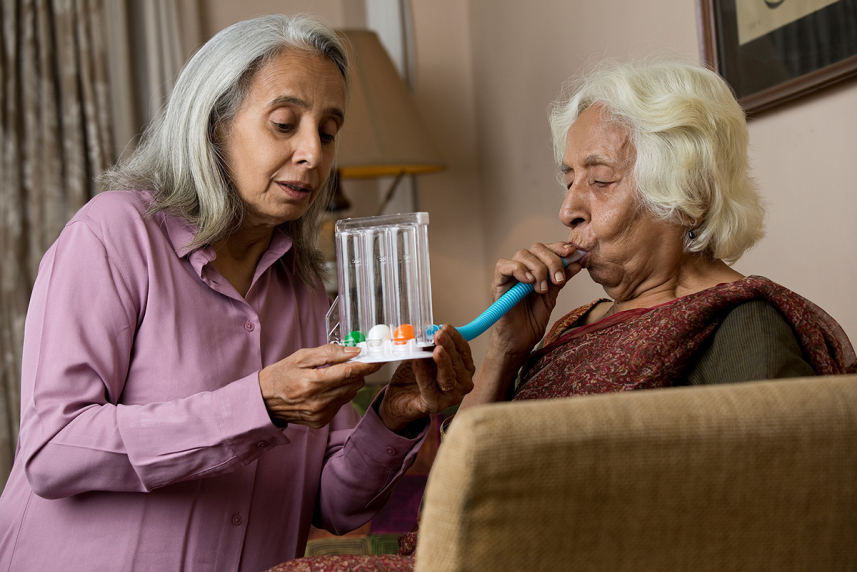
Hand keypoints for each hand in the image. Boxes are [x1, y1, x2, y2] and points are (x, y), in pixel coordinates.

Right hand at [259, 344, 382, 428]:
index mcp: (313, 382)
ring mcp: (320, 414)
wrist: (264, 400)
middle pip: (354, 384)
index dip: (367, 364)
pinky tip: (324, 390)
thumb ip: (329, 353)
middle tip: (347, 362)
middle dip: (355, 371)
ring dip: (347, 383)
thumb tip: (353, 351)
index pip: (350, 372)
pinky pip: (341, 404)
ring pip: (350, 394)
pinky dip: (338, 394)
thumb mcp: (302, 357)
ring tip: (330, 377)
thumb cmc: (282, 374)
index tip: (378, 358)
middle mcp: (319, 402)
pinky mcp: (321, 422)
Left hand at [378, 325, 474, 432]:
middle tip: (439, 334)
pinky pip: (430, 387)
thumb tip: (428, 329)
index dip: (456, 338)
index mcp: (463, 370)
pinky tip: (417, 361)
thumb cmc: (413, 377)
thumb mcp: (423, 355)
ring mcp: (450, 397)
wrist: (398, 398)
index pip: (464, 352)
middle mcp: (461, 384)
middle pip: (458, 363)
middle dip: (449, 347)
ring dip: (442, 361)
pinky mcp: (434, 405)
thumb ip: (428, 345)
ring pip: (448, 376)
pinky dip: (423, 373)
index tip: (446, 327)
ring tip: (435, 349)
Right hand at [490, 241, 582, 356]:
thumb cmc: (533, 320)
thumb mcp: (552, 297)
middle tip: (558, 279)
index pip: (547, 249)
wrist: (520, 341)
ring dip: (538, 269)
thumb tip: (578, 262)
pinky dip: (518, 269)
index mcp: (535, 269)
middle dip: (552, 261)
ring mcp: (509, 275)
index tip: (572, 253)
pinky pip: (503, 266)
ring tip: (542, 289)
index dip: (559, 247)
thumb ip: (562, 279)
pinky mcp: (497, 283)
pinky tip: (529, 282)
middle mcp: (522, 268)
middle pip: (536, 248)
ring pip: (522, 254)